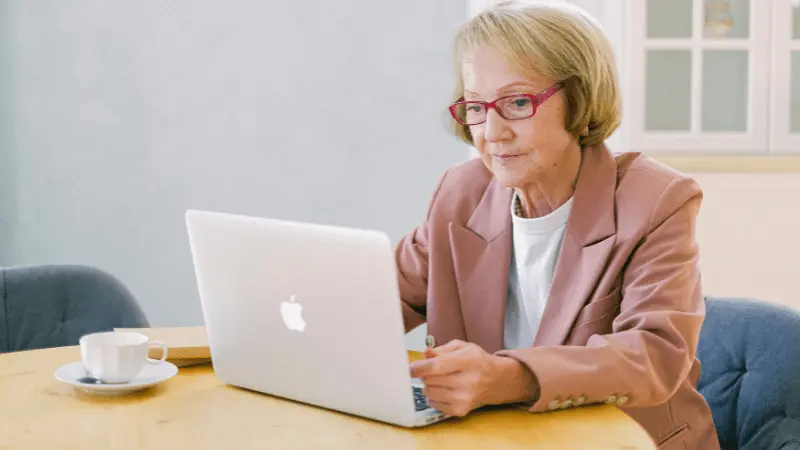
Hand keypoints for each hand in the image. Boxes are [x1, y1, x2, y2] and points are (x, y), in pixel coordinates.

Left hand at [409, 340, 537, 416]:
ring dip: (429, 385)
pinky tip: (445, 390)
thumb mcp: (463, 347)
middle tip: (432, 370)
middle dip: (425, 374)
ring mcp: (465, 398)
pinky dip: (434, 396)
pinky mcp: (461, 410)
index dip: (419, 367)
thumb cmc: (478, 362)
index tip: (409, 368)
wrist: (497, 381)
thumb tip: (425, 354)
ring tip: (441, 380)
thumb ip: (441, 349)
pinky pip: (433, 403)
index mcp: (469, 360)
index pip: (437, 366)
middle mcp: (468, 381)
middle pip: (430, 380)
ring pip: (429, 392)